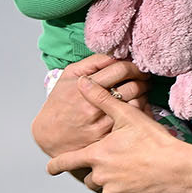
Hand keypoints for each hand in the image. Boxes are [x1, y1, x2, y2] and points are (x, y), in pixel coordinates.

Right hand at [32, 55, 149, 159]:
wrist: (48, 134)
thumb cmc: (59, 103)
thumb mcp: (69, 76)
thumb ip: (92, 62)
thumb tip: (115, 55)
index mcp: (85, 87)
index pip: (121, 69)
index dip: (134, 66)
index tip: (136, 67)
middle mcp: (94, 106)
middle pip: (133, 87)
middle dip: (142, 80)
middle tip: (143, 78)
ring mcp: (102, 123)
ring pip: (136, 105)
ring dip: (143, 95)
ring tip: (140, 91)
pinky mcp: (107, 137)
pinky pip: (132, 122)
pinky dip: (139, 112)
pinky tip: (135, 107)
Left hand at [45, 77, 191, 192]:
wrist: (178, 167)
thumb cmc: (153, 141)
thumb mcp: (128, 116)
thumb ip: (102, 99)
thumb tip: (83, 83)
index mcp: (97, 155)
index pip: (66, 161)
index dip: (56, 164)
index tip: (50, 168)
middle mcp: (100, 176)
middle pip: (91, 176)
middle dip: (101, 170)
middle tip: (121, 161)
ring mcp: (113, 192)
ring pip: (106, 188)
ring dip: (114, 182)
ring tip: (133, 171)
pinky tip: (140, 182)